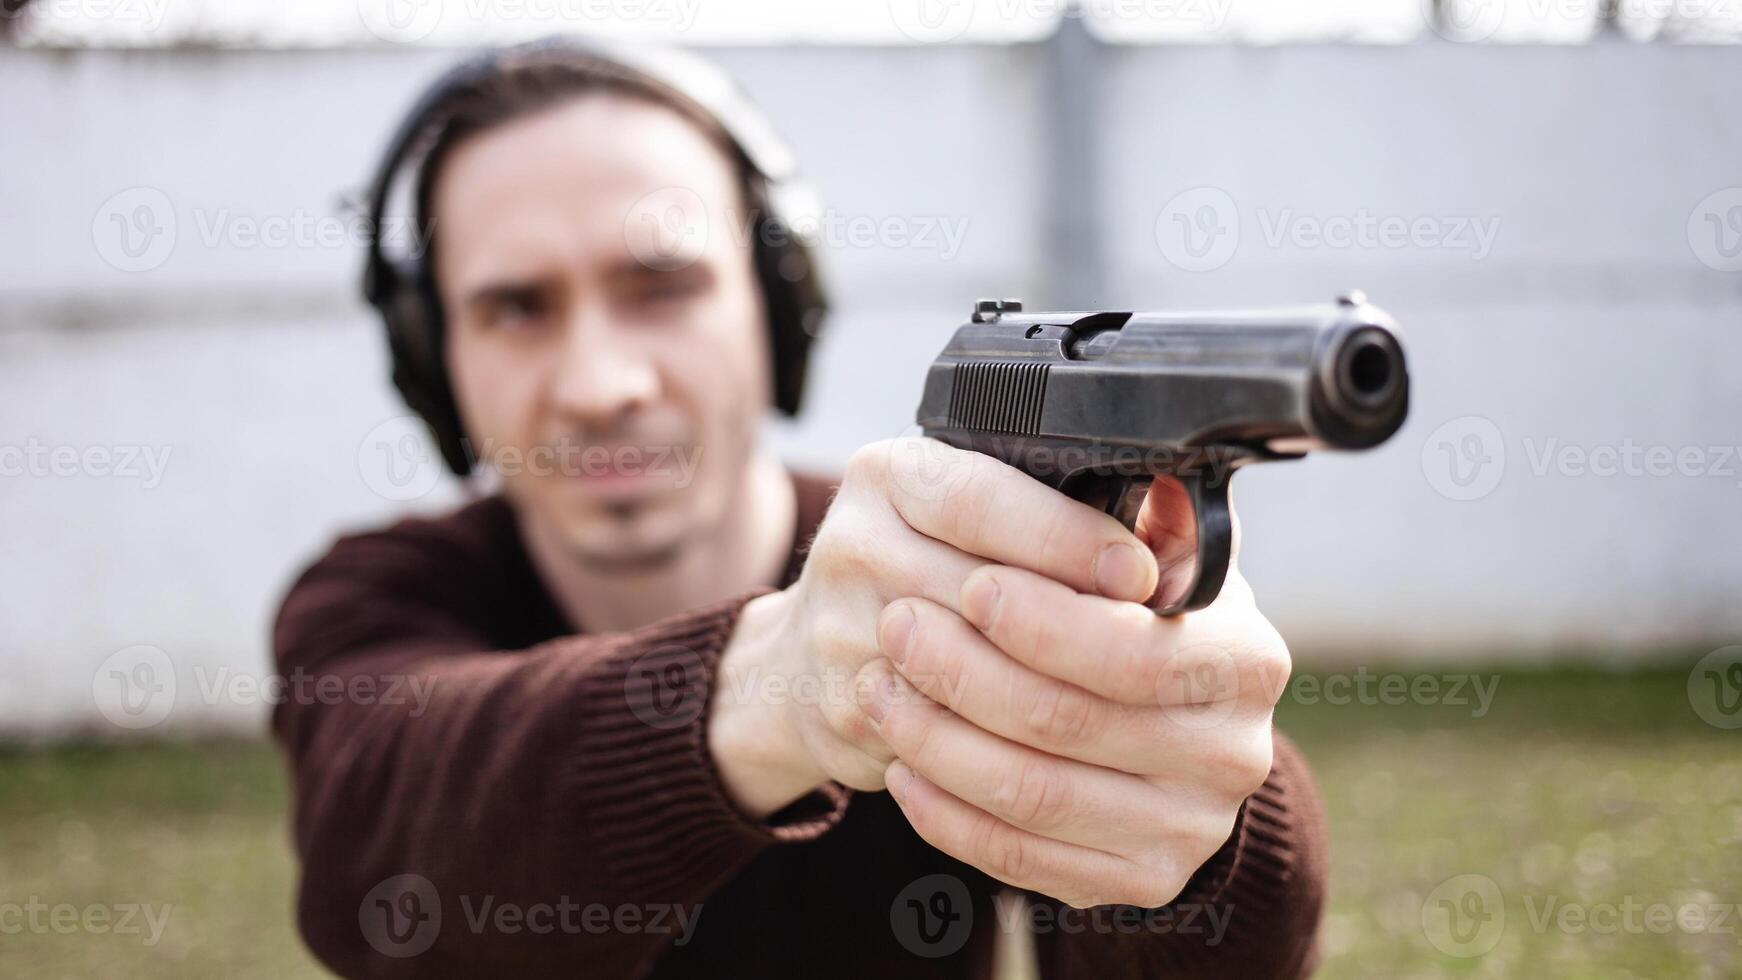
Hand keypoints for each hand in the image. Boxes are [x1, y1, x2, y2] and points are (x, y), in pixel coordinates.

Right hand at [709, 438, 1162, 816]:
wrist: (812, 656)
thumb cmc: (931, 575)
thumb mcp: (984, 516)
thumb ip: (1071, 507)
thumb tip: (1184, 505)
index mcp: (891, 474)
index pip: (983, 499)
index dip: (1069, 539)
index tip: (1140, 573)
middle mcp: (852, 542)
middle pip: (981, 590)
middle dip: (1082, 631)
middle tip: (1158, 661)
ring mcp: (837, 631)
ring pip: (968, 677)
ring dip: (1057, 701)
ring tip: (1132, 714)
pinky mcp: (839, 711)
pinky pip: (943, 742)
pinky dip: (1011, 753)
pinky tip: (1072, 760)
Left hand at [851, 474, 1290, 909]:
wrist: (1164, 731)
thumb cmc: (1134, 620)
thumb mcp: (1154, 555)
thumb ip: (1138, 518)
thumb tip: (1141, 471)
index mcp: (1246, 660)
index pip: (1132, 647)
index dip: (1041, 619)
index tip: (971, 581)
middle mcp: (1233, 755)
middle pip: (1069, 720)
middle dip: (966, 670)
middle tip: (896, 625)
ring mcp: (1187, 830)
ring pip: (1032, 791)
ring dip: (939, 739)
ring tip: (880, 687)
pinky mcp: (1137, 881)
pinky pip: (1019, 857)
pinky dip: (947, 812)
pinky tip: (903, 765)